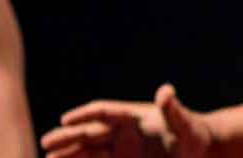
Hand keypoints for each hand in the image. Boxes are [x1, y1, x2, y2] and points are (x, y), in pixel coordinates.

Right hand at [41, 85, 212, 157]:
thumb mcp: (183, 122)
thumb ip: (172, 109)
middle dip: (67, 137)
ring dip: (69, 154)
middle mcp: (121, 130)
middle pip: (89, 131)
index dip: (85, 114)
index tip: (65, 119)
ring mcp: (119, 147)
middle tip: (45, 142)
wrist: (197, 149)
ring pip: (88, 149)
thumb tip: (165, 91)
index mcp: (132, 115)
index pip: (103, 111)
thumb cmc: (191, 132)